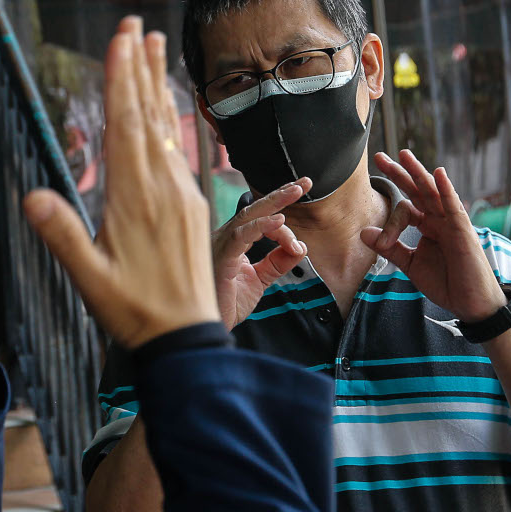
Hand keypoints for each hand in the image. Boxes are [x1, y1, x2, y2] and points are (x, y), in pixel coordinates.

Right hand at [23, 16, 219, 348]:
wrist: (186, 337)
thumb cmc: (134, 310)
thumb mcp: (89, 278)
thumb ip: (62, 235)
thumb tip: (31, 196)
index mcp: (133, 198)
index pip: (125, 125)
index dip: (121, 79)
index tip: (120, 38)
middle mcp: (162, 187)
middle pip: (148, 116)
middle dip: (140, 67)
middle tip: (137, 24)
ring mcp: (181, 194)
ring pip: (166, 129)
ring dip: (158, 86)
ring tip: (156, 49)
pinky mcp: (192, 206)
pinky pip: (179, 150)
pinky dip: (171, 121)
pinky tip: (169, 110)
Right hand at [212, 180, 309, 328]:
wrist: (207, 328)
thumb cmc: (224, 304)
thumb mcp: (258, 280)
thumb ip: (277, 263)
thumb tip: (300, 248)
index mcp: (231, 243)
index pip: (259, 221)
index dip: (283, 225)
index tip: (300, 246)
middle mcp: (224, 239)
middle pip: (253, 209)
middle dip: (279, 194)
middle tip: (303, 183)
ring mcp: (219, 246)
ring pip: (248, 216)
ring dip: (274, 202)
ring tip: (296, 191)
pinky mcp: (220, 258)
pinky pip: (241, 235)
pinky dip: (261, 226)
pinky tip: (279, 220)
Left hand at [360, 150, 505, 322]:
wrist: (471, 304)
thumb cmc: (446, 283)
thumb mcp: (411, 264)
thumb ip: (390, 248)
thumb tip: (363, 232)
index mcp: (428, 226)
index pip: (405, 208)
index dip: (389, 218)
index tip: (380, 239)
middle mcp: (440, 220)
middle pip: (418, 190)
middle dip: (399, 174)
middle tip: (380, 157)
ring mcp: (453, 223)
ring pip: (433, 192)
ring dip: (419, 173)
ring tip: (404, 155)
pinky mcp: (463, 231)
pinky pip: (453, 207)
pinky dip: (446, 190)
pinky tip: (438, 173)